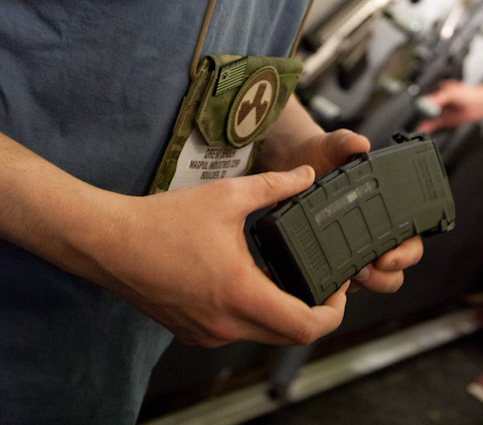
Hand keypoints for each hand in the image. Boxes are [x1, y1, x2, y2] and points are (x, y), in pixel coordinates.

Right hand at [85, 166, 348, 347]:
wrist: (112, 243)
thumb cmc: (162, 221)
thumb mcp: (227, 195)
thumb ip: (274, 186)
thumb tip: (306, 176)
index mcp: (239, 292)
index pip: (302, 326)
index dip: (332, 313)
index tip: (340, 291)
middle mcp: (225, 322)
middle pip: (287, 335)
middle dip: (313, 312)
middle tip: (324, 281)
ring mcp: (207, 331)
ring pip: (262, 333)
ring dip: (283, 311)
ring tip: (292, 274)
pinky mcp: (193, 330)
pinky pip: (237, 329)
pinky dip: (255, 311)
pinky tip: (254, 278)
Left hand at [288, 127, 423, 292]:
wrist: (292, 164)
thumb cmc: (320, 155)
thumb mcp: (332, 145)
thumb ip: (346, 142)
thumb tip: (360, 143)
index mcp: (386, 210)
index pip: (411, 241)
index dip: (406, 255)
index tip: (387, 256)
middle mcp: (376, 234)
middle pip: (395, 272)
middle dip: (384, 277)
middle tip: (365, 269)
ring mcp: (355, 251)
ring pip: (373, 284)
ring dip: (366, 285)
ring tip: (350, 274)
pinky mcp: (333, 261)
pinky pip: (344, 286)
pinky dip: (340, 287)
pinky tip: (329, 278)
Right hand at [417, 80, 482, 131]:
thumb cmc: (470, 94)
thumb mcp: (451, 93)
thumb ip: (438, 99)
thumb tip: (426, 103)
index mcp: (438, 91)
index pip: (425, 98)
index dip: (420, 105)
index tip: (417, 110)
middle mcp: (439, 101)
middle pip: (425, 109)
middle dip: (419, 114)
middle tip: (414, 120)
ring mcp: (442, 111)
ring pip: (429, 118)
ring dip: (422, 122)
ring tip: (416, 127)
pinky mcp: (446, 120)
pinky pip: (434, 124)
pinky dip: (428, 127)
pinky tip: (423, 129)